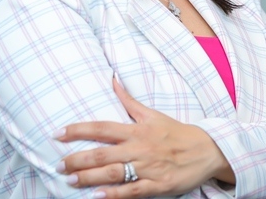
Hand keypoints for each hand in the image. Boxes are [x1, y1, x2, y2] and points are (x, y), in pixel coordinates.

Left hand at [54, 77, 234, 197]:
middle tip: (58, 164)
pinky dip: (114, 194)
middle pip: (103, 153)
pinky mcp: (158, 185)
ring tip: (70, 180)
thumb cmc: (177, 131)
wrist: (206, 150)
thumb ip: (129, 100)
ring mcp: (148, 167)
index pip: (102, 127)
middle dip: (78, 159)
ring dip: (89, 177)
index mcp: (137, 129)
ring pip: (113, 173)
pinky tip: (97, 196)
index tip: (58, 133)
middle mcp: (139, 147)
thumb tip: (112, 79)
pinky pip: (132, 190)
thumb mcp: (152, 114)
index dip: (78, 130)